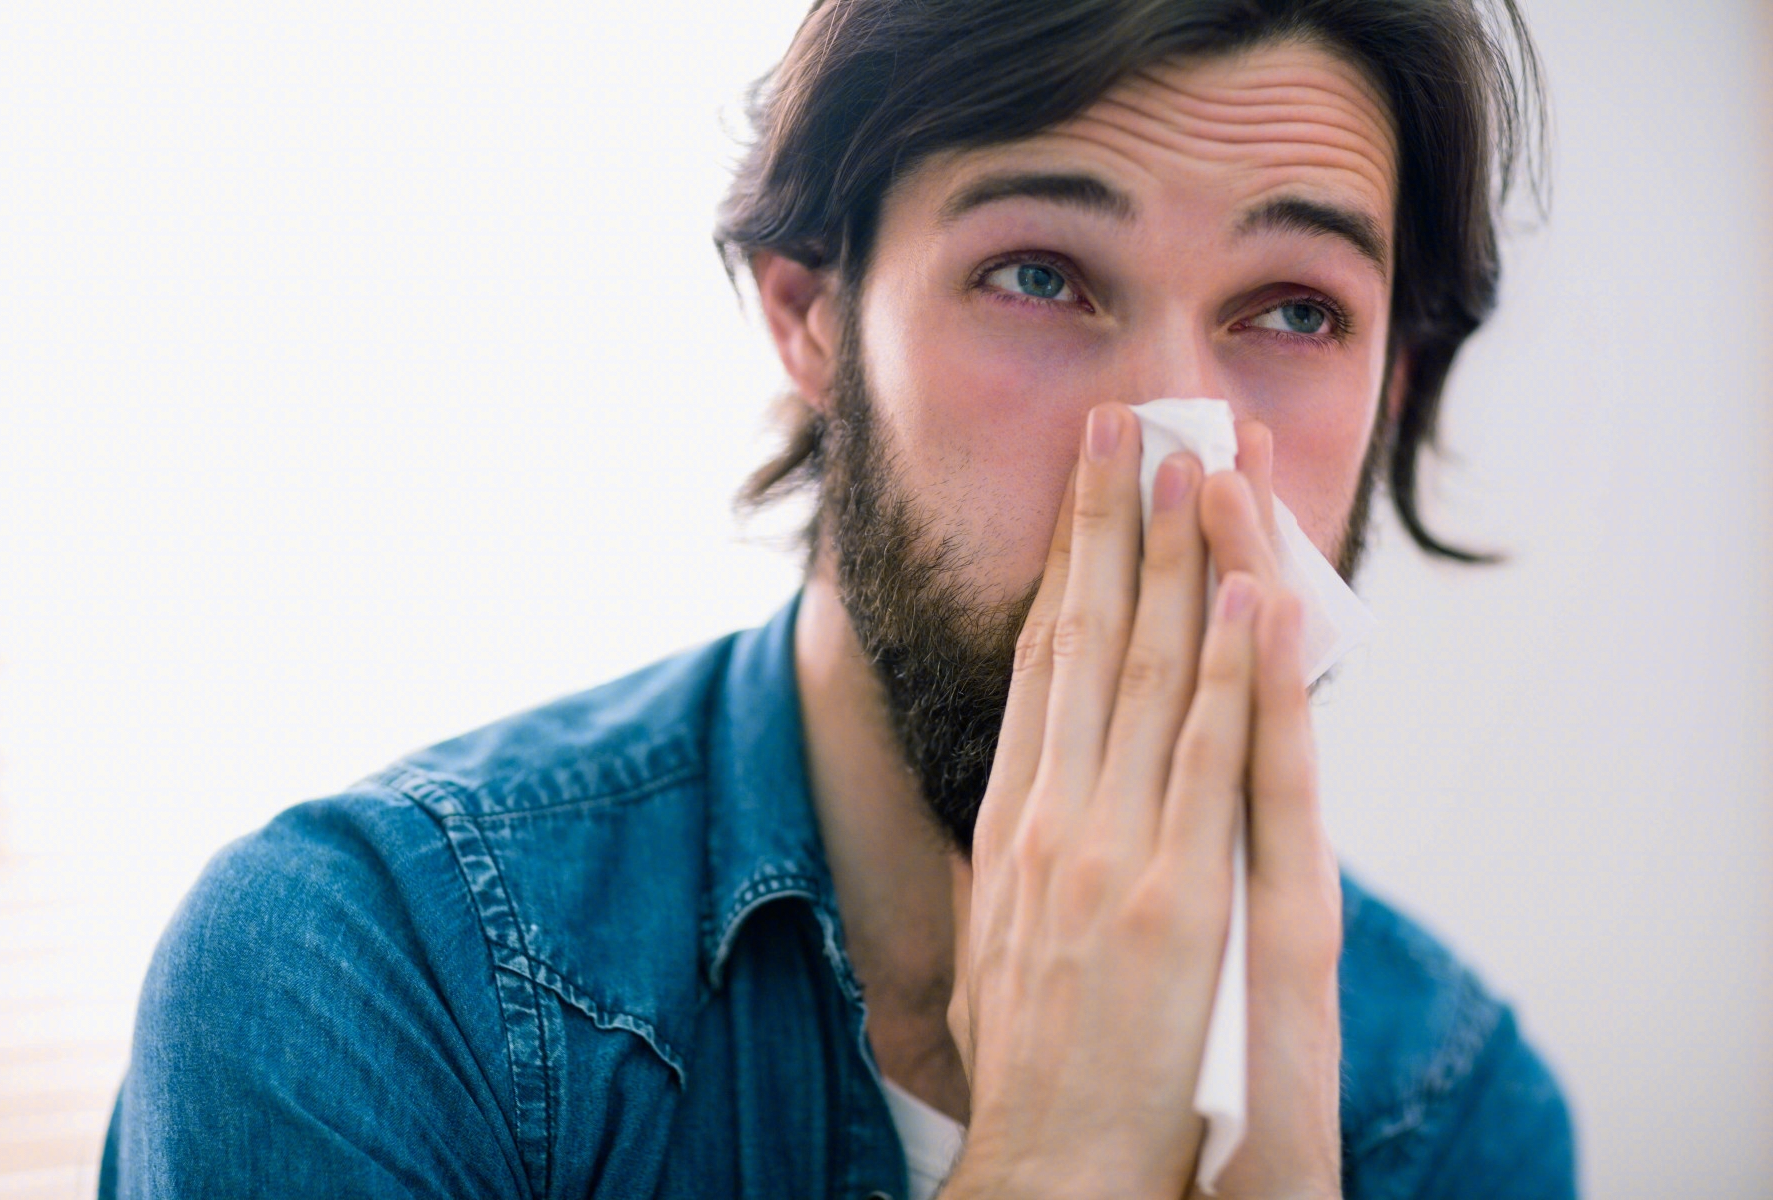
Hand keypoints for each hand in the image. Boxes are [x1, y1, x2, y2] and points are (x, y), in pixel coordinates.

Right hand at [940, 402, 1341, 1199]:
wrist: (1050, 1165)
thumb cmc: (1028, 1067)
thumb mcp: (988, 947)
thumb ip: (1004, 867)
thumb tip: (1013, 812)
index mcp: (1009, 823)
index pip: (1038, 665)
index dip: (1062, 566)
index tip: (1081, 492)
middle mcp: (1053, 816)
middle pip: (1085, 639)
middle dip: (1109, 521)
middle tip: (1129, 423)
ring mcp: (1115, 850)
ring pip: (1153, 672)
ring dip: (1176, 558)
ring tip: (1194, 460)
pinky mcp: (1182, 895)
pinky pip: (1213, 757)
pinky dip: (1234, 668)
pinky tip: (1247, 589)